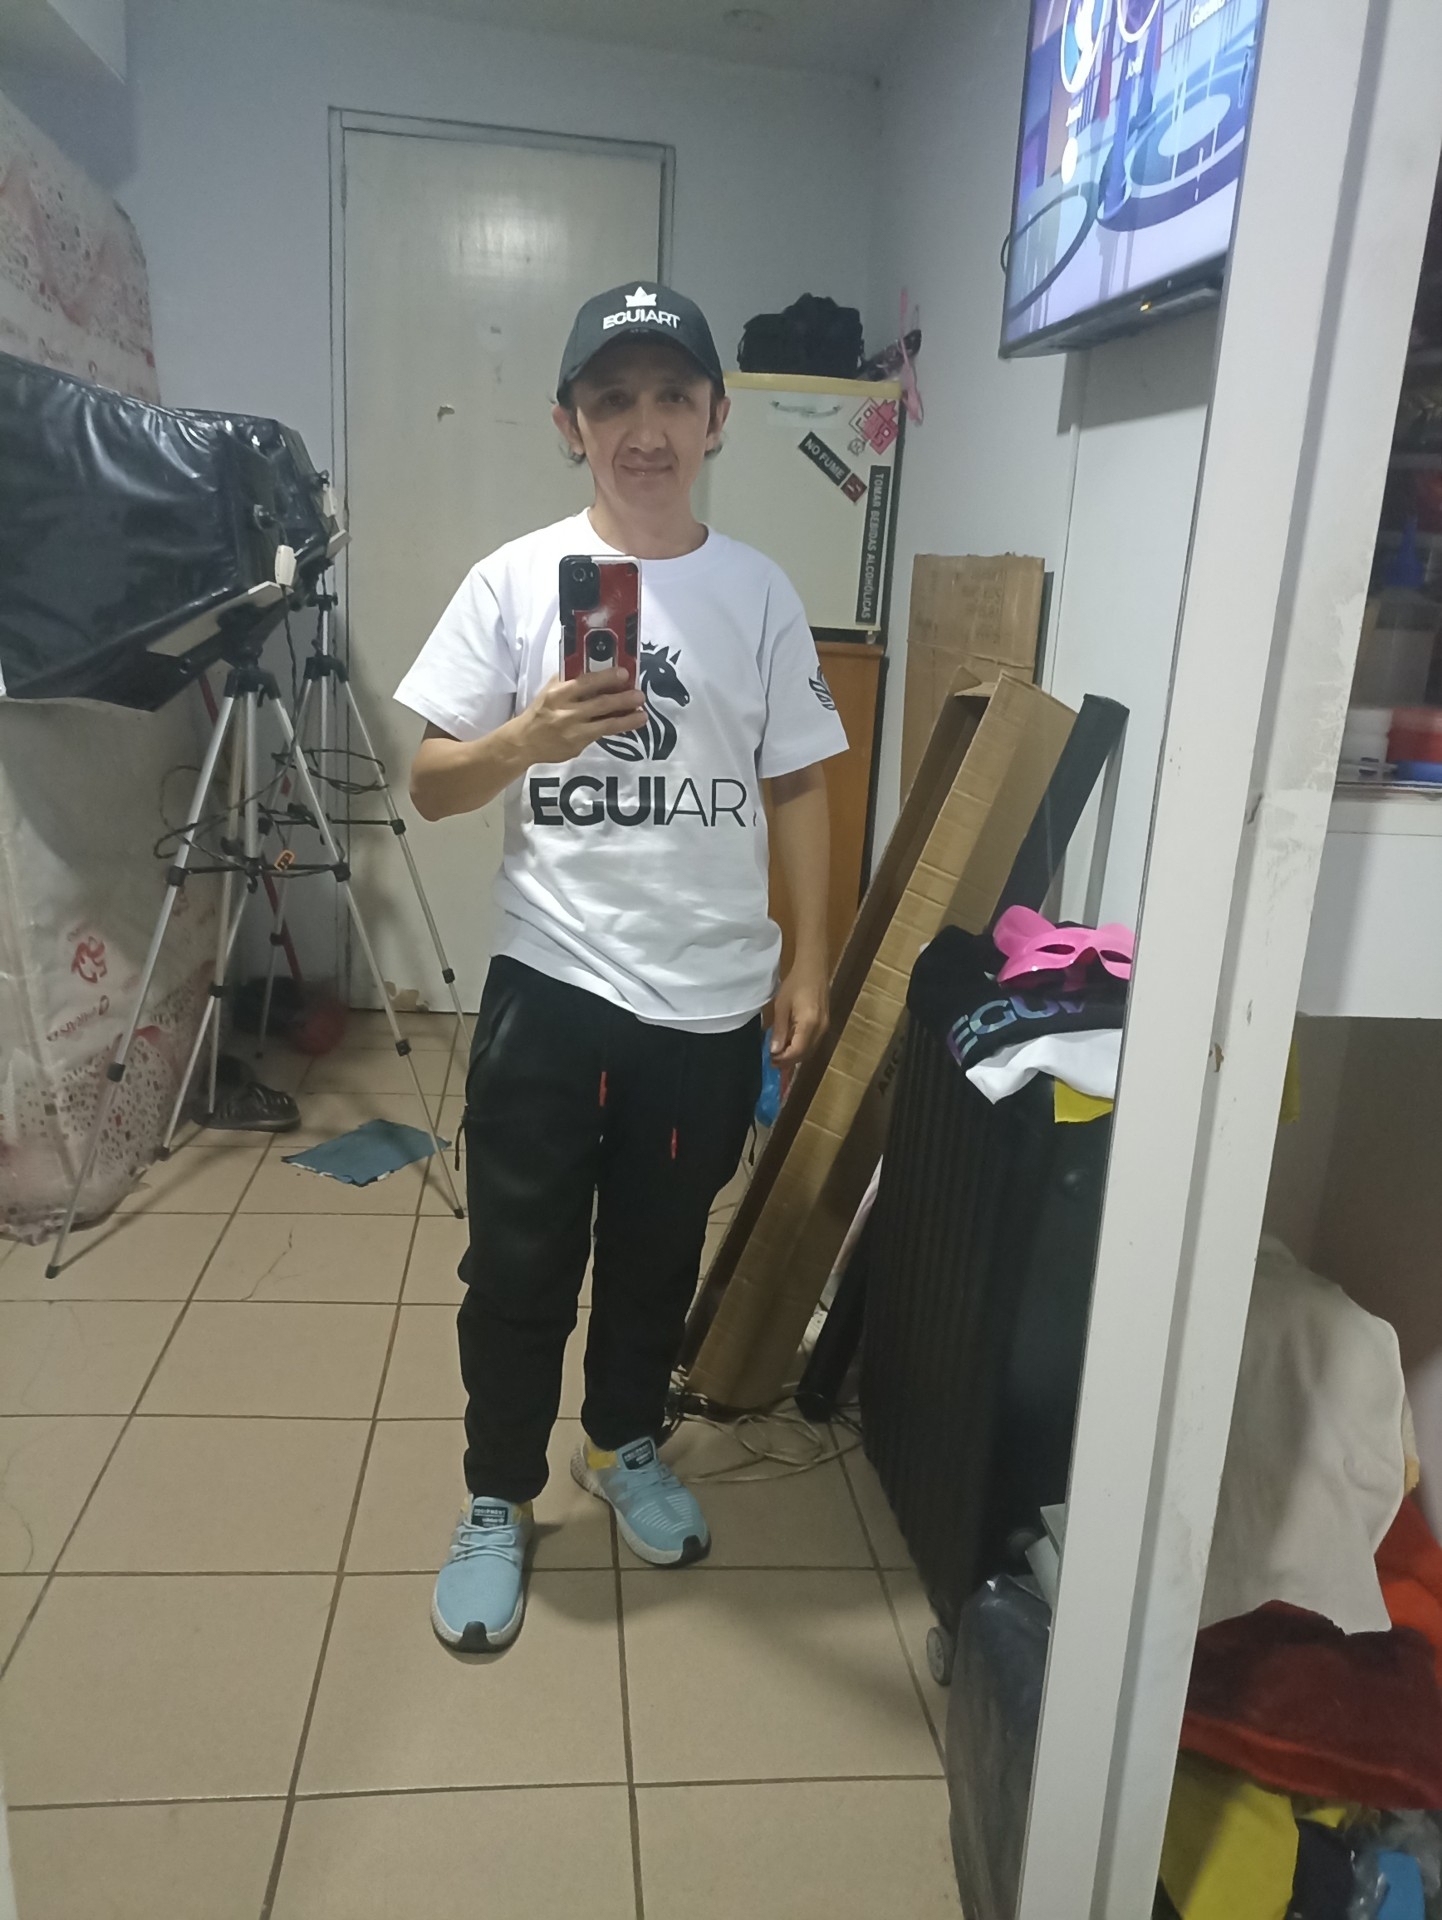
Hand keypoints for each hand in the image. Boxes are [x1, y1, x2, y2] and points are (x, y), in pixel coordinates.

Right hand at [519, 671, 644, 764]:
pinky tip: (629, 724)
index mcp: (558, 694)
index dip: (606, 678)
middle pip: (599, 704)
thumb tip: (595, 664)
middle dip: (622, 699)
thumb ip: (570, 680)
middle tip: (640, 696)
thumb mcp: (550, 690)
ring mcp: (573, 732)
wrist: (524, 741)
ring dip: (626, 720)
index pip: (585, 683)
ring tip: (642, 715)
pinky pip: (600, 735)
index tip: (624, 673)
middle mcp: (566, 713)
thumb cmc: (541, 710)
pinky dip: (616, 729)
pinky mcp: (577, 746)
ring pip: (605, 725)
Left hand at [771, 955, 829, 1075]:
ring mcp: (825, 1027)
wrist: (814, 968)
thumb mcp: (781, 1006)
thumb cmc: (795, 983)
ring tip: (779, 1056)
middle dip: (789, 1061)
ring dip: (795, 1056)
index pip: (797, 1051)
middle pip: (805, 1054)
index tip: (770, 1060)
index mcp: (809, 1023)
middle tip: (772, 1061)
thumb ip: (780, 1030)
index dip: (784, 1059)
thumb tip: (775, 1050)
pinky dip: (801, 1048)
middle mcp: (820, 1028)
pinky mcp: (825, 1024)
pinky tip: (790, 1045)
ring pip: (810, 1050)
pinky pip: (813, 1042)